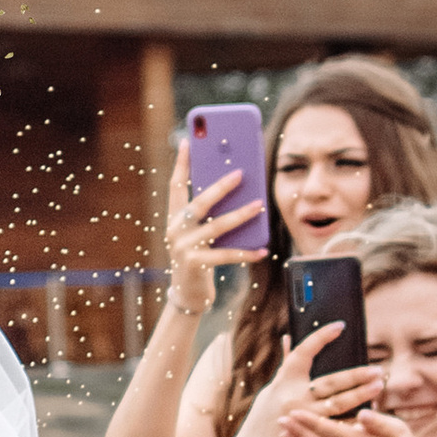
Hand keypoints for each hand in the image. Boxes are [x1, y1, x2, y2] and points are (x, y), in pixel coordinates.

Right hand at [161, 137, 242, 324]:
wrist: (187, 294)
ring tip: (259, 205)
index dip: (182, 164)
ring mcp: (183, 248)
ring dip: (240, 215)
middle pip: (198, 203)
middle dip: (220, 187)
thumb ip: (209, 215)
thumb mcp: (198, 234)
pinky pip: (226, 255)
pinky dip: (246, 252)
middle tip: (240, 173)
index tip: (188, 141)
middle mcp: (175, 231)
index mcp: (174, 219)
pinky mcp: (195, 265)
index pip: (176, 186)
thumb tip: (236, 189)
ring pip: (216, 227)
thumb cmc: (198, 258)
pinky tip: (262, 250)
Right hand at [226, 323, 382, 436]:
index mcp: (284, 381)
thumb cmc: (263, 416)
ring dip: (361, 395)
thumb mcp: (272, 389)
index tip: (340, 327)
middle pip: (330, 383)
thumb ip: (286, 366)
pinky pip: (338, 428)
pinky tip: (370, 414)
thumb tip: (289, 338)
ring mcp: (304, 418)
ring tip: (378, 386)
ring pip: (338, 405)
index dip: (321, 337)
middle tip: (377, 369)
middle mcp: (294, 398)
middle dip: (355, 375)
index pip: (303, 352)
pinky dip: (354, 421)